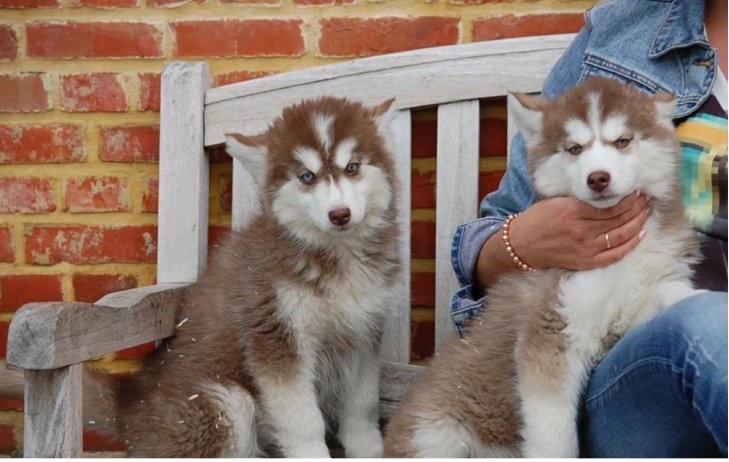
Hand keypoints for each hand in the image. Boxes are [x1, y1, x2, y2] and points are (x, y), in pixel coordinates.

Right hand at [509, 191, 649, 270]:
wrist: (521, 244)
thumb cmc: (537, 220)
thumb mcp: (556, 202)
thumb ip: (581, 200)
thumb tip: (608, 195)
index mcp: (573, 212)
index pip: (610, 205)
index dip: (628, 199)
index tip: (636, 192)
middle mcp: (581, 230)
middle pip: (619, 219)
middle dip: (636, 209)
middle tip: (646, 201)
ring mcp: (584, 248)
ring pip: (621, 235)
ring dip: (637, 224)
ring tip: (645, 214)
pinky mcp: (585, 261)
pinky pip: (614, 254)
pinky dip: (630, 244)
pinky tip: (639, 235)